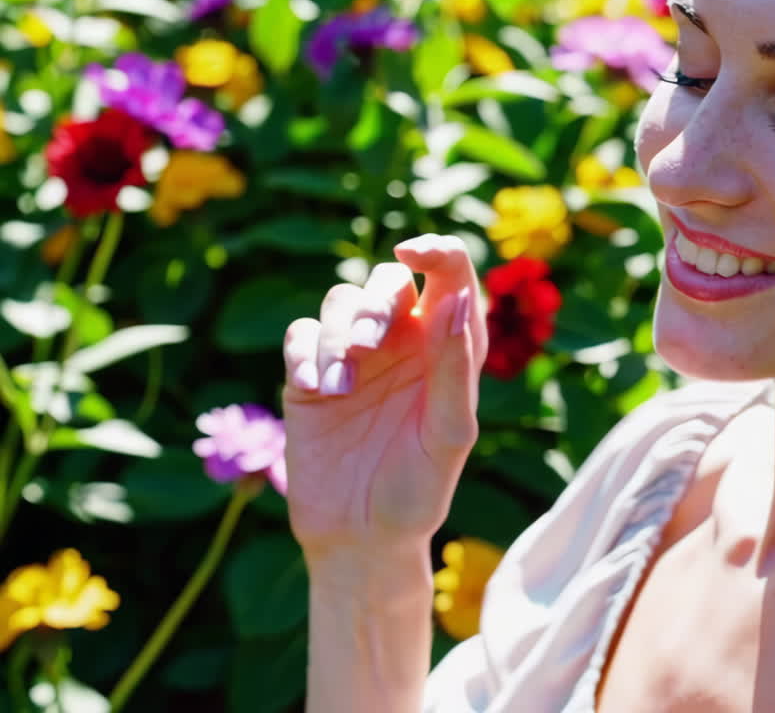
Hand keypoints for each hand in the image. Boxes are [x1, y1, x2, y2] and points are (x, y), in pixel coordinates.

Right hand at [281, 234, 487, 558]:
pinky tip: (318, 390)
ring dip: (340, 333)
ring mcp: (354, 357)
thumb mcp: (449, 435)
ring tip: (342, 386)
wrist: (362, 538)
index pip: (449, 278)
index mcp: (448, 349)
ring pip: (341, 301)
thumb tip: (456, 300)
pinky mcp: (309, 377)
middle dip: (376, 301)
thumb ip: (455, 370)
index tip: (415, 252)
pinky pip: (302, 335)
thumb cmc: (419, 490)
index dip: (437, 251)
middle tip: (370, 344)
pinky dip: (306, 352)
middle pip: (387, 280)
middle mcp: (403, 344)